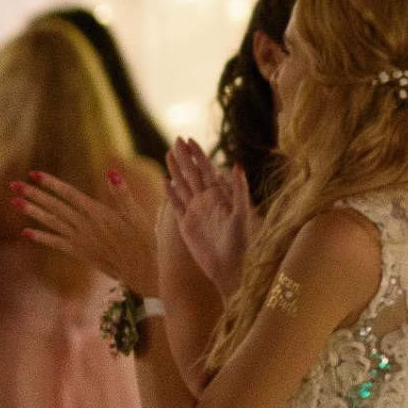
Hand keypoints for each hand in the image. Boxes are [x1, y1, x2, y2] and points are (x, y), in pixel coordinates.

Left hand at [16, 167, 158, 295]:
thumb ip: (122, 194)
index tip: (33, 173)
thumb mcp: (136, 215)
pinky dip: (40, 237)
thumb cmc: (144, 242)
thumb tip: (111, 172)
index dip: (50, 183)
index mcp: (97, 213)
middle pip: (54, 206)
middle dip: (33, 194)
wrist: (141, 272)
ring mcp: (79, 240)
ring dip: (32, 212)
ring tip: (14, 202)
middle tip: (13, 184)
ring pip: (51, 222)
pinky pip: (56, 243)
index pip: (68, 193)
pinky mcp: (79, 252)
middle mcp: (84, 225)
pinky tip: (25, 232)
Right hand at [165, 137, 255, 291]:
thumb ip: (239, 190)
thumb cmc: (241, 244)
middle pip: (192, 174)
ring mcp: (195, 212)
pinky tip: (165, 182)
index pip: (206, 169)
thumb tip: (237, 165)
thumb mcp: (242, 215)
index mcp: (219, 196)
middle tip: (176, 139)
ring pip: (182, 186)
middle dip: (184, 157)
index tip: (189, 139)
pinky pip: (176, 205)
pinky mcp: (186, 225)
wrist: (230, 268)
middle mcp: (206, 201)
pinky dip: (170, 193)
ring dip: (175, 170)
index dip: (198, 155)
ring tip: (168, 154)